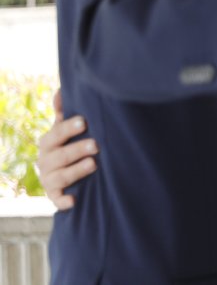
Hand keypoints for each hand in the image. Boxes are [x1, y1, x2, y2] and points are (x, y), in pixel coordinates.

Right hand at [36, 89, 97, 210]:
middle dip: (77, 150)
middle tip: (96, 145)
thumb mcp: (69, 130)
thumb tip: (60, 90)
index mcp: (49, 143)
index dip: (68, 128)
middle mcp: (45, 161)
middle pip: (59, 156)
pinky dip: (64, 201)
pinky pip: (57, 201)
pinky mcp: (55, 197)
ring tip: (93, 164)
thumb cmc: (73, 145)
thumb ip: (64, 113)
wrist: (72, 177)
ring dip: (75, 171)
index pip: (56, 134)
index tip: (84, 122)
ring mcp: (49, 180)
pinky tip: (74, 200)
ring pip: (59, 177)